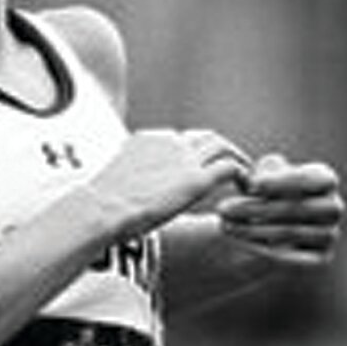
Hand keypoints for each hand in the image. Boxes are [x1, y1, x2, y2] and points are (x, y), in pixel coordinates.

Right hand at [87, 128, 253, 237]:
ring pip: (222, 146)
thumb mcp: (116, 179)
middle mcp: (168, 142)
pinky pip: (229, 168)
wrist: (101, 208)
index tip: (201, 166)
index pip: (181, 138)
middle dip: (223, 149)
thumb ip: (132, 178)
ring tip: (245, 175)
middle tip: (234, 165)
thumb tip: (131, 193)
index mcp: (147, 140)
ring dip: (237, 158)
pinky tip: (245, 188)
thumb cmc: (101, 205)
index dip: (196, 152)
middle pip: (206, 137)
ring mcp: (184, 159)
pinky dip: (241, 174)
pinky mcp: (196, 180)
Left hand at [214, 152, 342, 265]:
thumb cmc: (262, 191)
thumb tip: (254, 181)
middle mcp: (334, 207)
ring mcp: (330, 234)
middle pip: (298, 208)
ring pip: (290, 232)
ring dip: (253, 229)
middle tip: (222, 208)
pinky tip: (238, 243)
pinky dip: (262, 249)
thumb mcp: (260, 177)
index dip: (284, 181)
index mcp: (326, 180)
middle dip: (257, 208)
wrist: (265, 226)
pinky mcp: (321, 258)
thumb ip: (262, 173)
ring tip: (223, 224)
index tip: (250, 184)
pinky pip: (292, 257)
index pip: (314, 178)